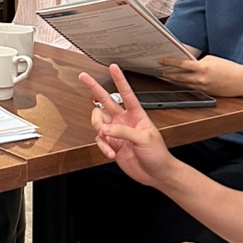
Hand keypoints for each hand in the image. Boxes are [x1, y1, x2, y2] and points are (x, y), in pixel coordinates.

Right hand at [77, 64, 175, 188]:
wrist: (157, 174)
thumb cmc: (158, 154)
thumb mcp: (144, 139)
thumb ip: (123, 131)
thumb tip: (105, 128)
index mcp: (136, 115)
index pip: (126, 93)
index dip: (119, 79)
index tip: (113, 67)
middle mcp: (124, 121)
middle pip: (105, 100)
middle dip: (94, 88)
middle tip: (84, 77)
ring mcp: (117, 132)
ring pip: (98, 122)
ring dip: (99, 129)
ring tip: (106, 137)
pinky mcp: (112, 145)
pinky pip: (100, 140)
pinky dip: (103, 147)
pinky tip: (111, 153)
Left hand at [157, 54, 242, 95]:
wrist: (242, 81)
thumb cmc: (229, 68)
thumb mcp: (212, 60)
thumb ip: (199, 61)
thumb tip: (188, 63)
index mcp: (202, 67)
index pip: (181, 64)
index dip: (168, 62)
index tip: (160, 60)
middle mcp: (200, 79)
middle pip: (179, 76)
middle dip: (168, 73)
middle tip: (159, 70)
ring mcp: (202, 87)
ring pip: (184, 83)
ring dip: (175, 80)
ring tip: (167, 76)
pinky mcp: (206, 93)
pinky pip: (192, 88)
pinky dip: (185, 84)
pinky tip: (180, 82)